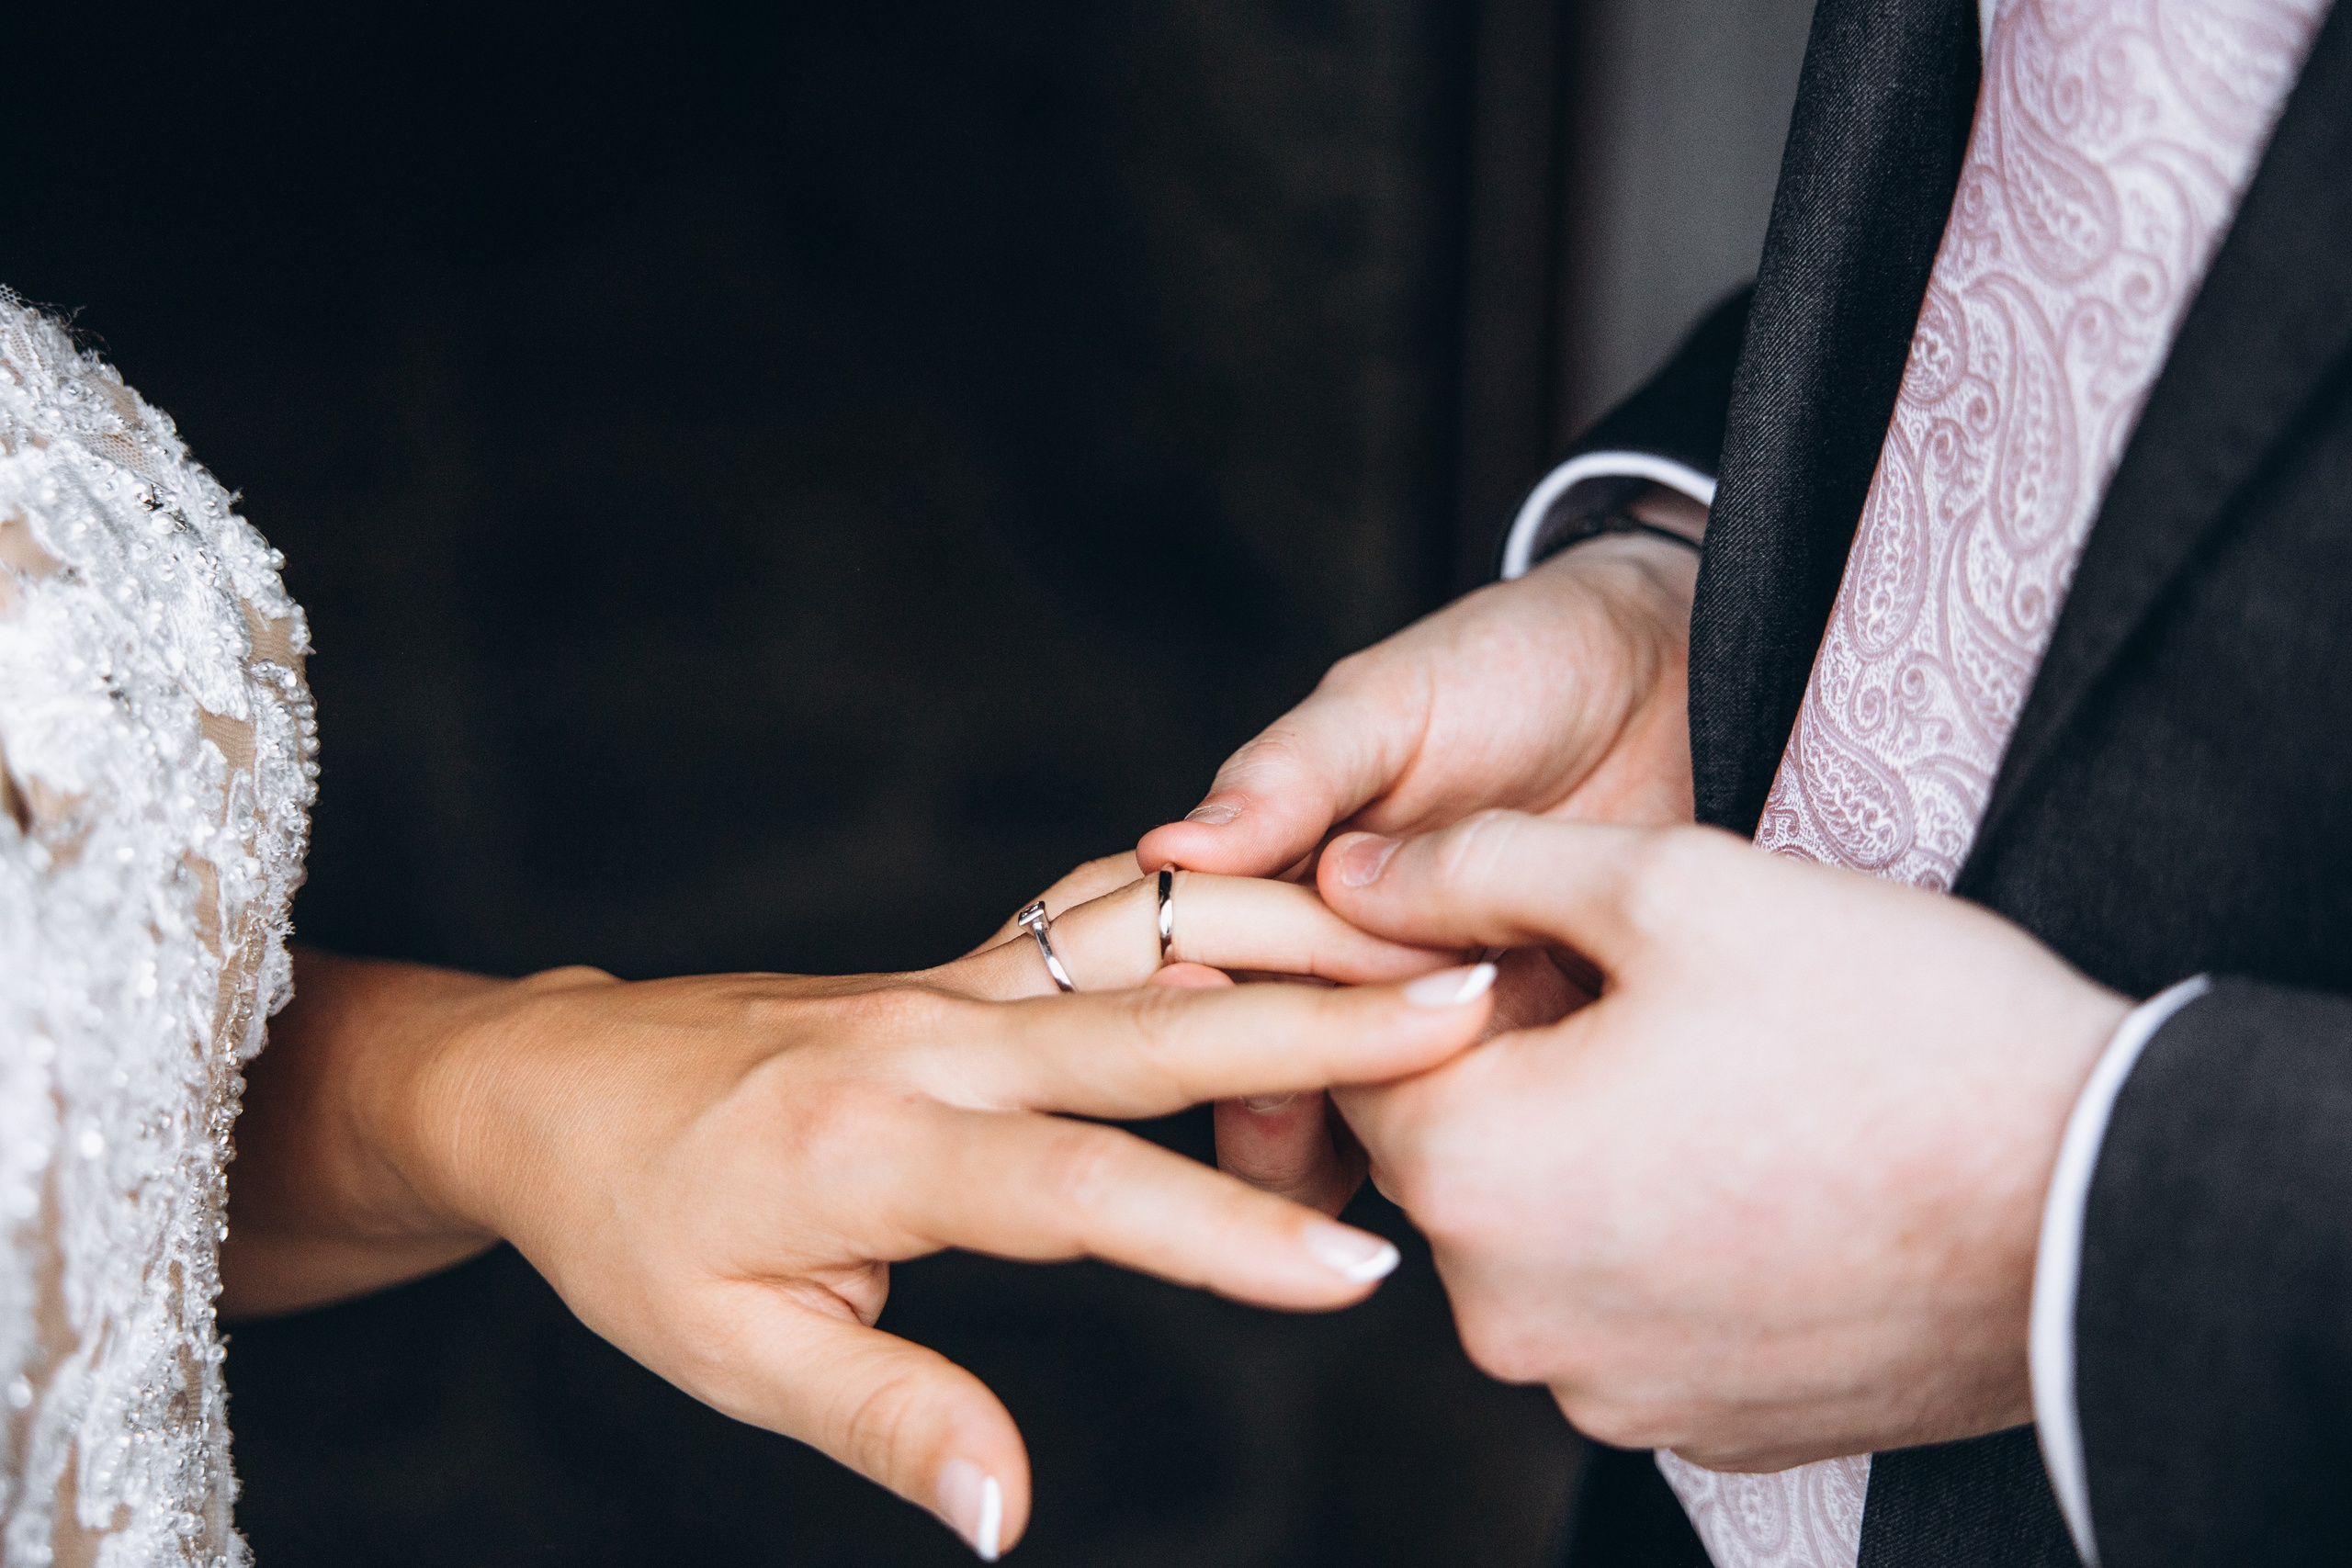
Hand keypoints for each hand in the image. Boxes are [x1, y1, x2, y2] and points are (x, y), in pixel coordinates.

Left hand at [226, 871, 1477, 1559]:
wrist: (552, 1084)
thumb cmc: (632, 1228)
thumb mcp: (731, 1352)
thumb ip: (887, 1420)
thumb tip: (1009, 1517)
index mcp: (878, 1148)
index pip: (1082, 1190)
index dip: (1223, 1235)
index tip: (1362, 1270)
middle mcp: (932, 1043)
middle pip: (1153, 1023)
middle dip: (1323, 1024)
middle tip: (1471, 1007)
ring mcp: (950, 986)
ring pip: (1146, 936)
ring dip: (1289, 934)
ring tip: (1427, 935)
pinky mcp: (960, 967)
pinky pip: (1104, 915)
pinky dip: (1214, 905)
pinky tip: (1304, 903)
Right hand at [1135, 524, 1698, 1200]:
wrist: (1686, 677)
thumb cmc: (1516, 667)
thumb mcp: (1390, 705)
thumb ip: (1289, 775)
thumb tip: (1169, 849)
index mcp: (1283, 903)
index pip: (1206, 992)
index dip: (1201, 1011)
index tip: (1218, 989)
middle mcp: (1353, 986)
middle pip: (1276, 1095)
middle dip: (1281, 1102)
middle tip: (1336, 1048)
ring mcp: (1449, 1032)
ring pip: (1384, 1135)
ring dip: (1400, 1116)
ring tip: (1454, 1030)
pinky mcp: (1553, 1065)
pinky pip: (1509, 1126)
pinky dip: (1510, 1115)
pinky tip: (1540, 1064)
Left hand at [1309, 812, 2130, 1471]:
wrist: (2097, 1201)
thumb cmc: (1885, 1024)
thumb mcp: (1670, 883)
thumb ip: (1478, 868)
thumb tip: (1345, 875)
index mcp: (1473, 1173)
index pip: (1360, 1056)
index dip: (1427, 976)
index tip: (1528, 933)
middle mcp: (1507, 1313)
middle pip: (1449, 1152)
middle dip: (1512, 1065)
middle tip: (1644, 992)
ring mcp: (1606, 1387)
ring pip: (1536, 1233)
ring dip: (1586, 1154)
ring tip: (1720, 1080)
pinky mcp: (1700, 1424)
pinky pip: (1626, 1308)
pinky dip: (1660, 1240)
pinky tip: (1762, 1173)